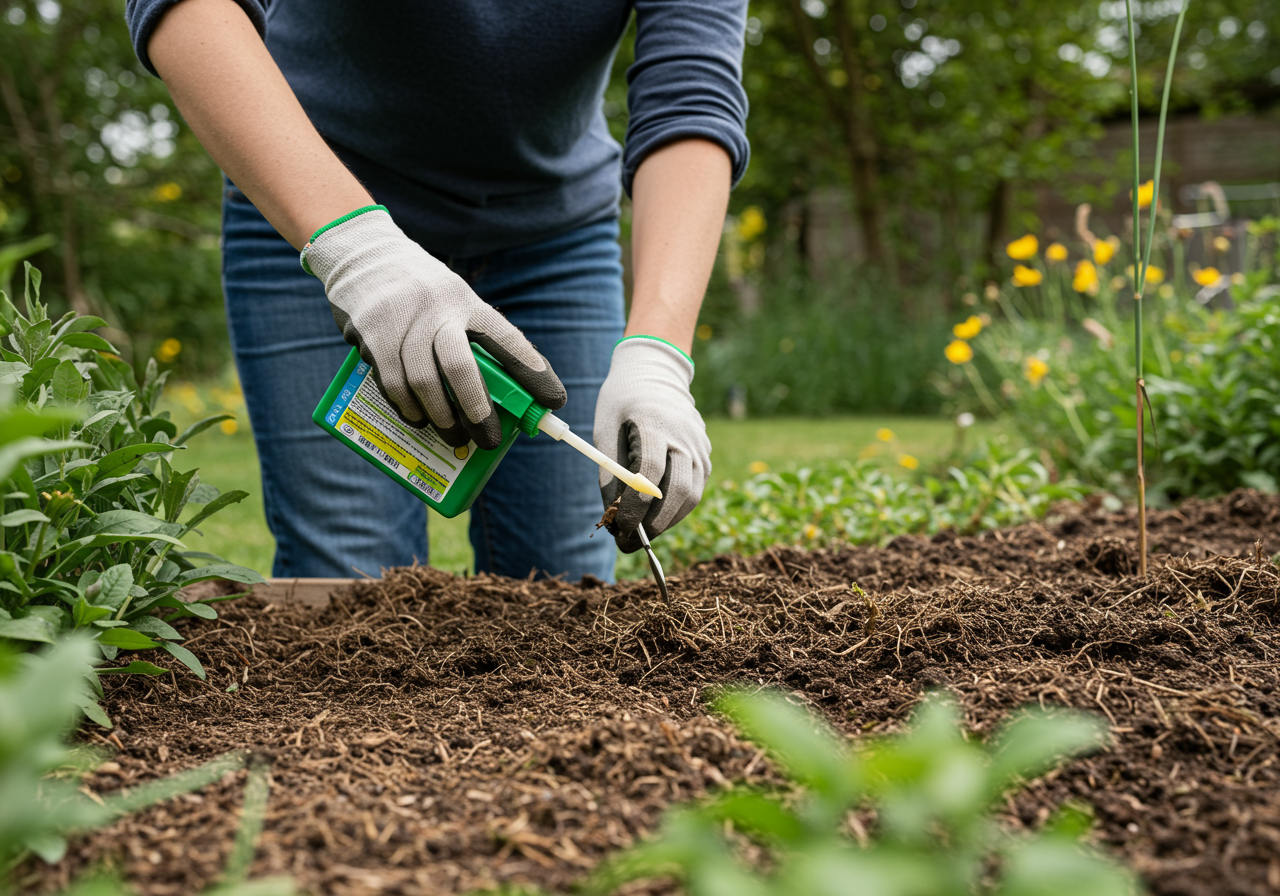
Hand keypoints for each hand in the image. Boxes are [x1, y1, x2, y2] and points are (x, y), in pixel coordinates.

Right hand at [303, 207, 565, 449]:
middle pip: (461, 367)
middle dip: (478, 410)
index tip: (554, 401)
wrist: (361, 254)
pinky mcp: (372, 335)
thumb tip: (502, 396)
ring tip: (453, 436)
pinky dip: (408, 409)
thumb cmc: (420, 291)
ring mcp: (402, 321)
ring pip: (423, 383)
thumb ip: (473, 339)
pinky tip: (419, 419)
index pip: (508, 339)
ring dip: (441, 418)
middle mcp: (437, 309)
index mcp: (467, 301)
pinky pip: (392, 383)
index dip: (533, 373)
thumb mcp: (453, 300)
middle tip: (487, 438)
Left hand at [594, 337, 710, 552]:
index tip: (618, 527)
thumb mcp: (605, 429)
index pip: (649, 473)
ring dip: (666, 522)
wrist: (656, 373)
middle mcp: (684, 436)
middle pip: (677, 490)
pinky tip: (655, 517)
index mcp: (654, 423)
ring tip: (640, 534)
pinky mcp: (705, 456)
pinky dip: (676, 510)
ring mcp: (700, 446)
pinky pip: (695, 490)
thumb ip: (609, 472)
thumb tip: (611, 516)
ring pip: (691, 496)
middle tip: (629, 543)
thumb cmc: (622, 402)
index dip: (634, 505)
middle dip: (653, 525)